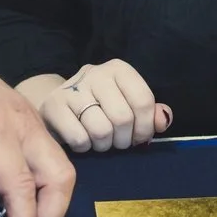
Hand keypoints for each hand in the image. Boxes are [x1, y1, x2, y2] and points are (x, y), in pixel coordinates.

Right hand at [17, 59, 171, 153]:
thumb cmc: (101, 107)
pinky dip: (85, 147)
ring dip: (104, 145)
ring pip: (101, 130)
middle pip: (122, 118)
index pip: (143, 100)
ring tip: (101, 141)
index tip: (140, 137)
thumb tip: (163, 120)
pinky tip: (83, 140)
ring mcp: (72, 88)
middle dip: (124, 140)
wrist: (59, 105)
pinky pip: (79, 138)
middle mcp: (95, 73)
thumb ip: (150, 113)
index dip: (146, 127)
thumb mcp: (128, 105)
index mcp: (119, 69)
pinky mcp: (53, 106)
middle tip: (118, 142)